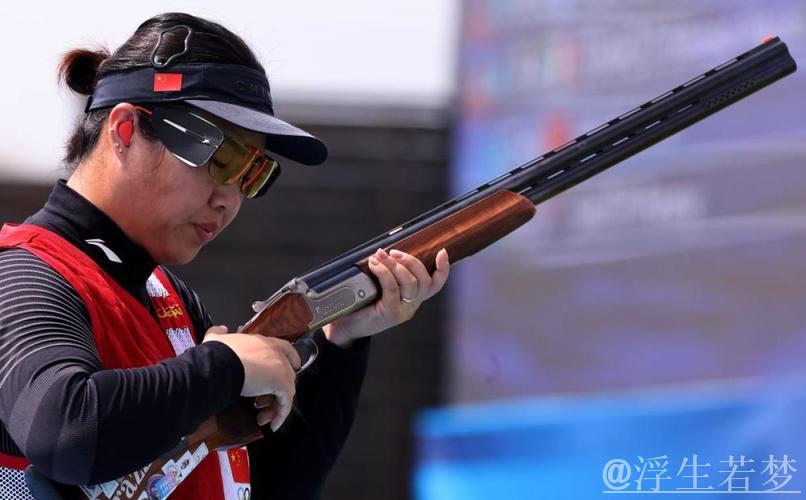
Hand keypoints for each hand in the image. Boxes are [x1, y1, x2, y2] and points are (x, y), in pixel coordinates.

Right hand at [203, 326, 300, 430]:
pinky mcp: (282, 383)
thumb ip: (219, 334)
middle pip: (286, 374)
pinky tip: (272, 425)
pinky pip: (285, 402)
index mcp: (264, 342)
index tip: (291, 369)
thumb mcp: (216, 340)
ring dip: (274, 406)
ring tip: (262, 418)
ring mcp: (281, 367)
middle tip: (260, 404)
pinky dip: (280, 414)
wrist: (221, 364)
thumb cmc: (218, 353)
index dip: (290, 360)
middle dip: (275, 391)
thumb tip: (220, 329)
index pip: (285, 349)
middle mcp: (276, 353)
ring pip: (286, 390)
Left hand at [323, 248, 449, 347]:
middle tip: (392, 252)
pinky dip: (384, 273)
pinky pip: (392, 288)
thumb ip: (388, 273)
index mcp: (413, 298)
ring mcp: (403, 311)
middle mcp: (412, 306)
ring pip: (409, 282)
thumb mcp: (378, 286)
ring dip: (394, 264)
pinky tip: (374, 265)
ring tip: (379, 255)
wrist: (345, 327)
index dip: (443, 268)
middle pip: (423, 279)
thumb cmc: (360, 303)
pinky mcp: (391, 314)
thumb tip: (385, 250)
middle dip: (409, 260)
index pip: (435, 285)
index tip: (442, 252)